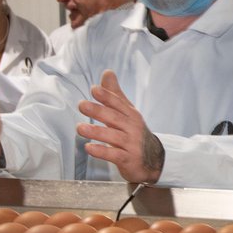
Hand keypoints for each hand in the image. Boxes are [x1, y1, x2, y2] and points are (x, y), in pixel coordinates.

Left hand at [77, 69, 163, 183]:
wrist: (153, 160)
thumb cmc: (134, 133)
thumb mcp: (127, 112)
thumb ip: (115, 94)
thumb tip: (107, 72)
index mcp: (131, 115)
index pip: (118, 103)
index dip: (107, 96)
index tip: (94, 89)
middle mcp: (132, 128)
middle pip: (115, 118)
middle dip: (98, 111)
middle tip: (82, 105)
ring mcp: (131, 144)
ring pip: (114, 137)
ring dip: (96, 132)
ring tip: (80, 128)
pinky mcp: (128, 160)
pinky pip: (114, 155)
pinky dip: (102, 152)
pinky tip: (89, 148)